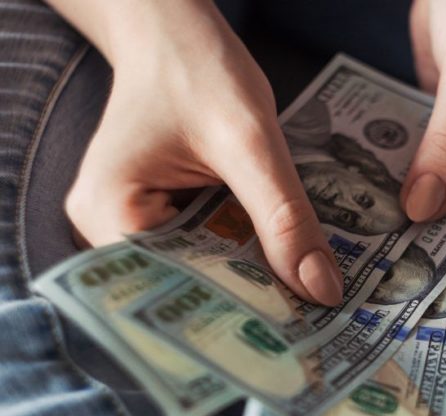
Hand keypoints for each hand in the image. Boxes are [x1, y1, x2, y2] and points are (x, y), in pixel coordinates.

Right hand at [59, 0, 342, 305]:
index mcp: (108, 212)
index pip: (174, 289)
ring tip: (308, 311)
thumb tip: (321, 289)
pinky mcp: (165, 221)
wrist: (177, 34)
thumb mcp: (249, 142)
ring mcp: (137, 227)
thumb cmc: (196, 68)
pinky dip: (248, 260)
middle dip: (250, 305)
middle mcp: (112, 230)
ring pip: (205, 274)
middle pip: (189, 289)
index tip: (291, 337)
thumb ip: (283, 216)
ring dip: (253, 285)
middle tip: (313, 333)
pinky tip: (287, 273)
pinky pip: (211, 253)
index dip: (234, 315)